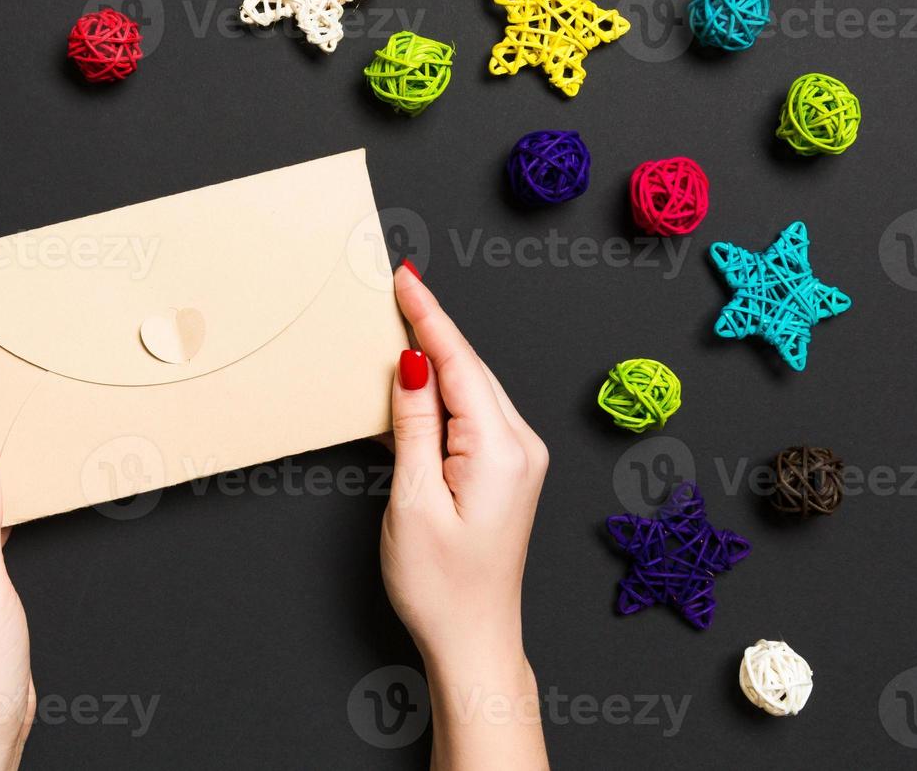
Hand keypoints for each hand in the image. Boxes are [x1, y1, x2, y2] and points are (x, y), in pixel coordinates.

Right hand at [381, 264, 548, 769]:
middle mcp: (520, 446)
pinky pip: (472, 414)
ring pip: (471, 387)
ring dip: (435, 357)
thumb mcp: (412, 499)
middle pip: (468, 367)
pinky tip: (414, 380)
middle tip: (396, 286)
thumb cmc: (441, 585)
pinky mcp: (506, 472)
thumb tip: (409, 362)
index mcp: (500, 449)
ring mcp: (518, 459)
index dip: (428, 316)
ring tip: (399, 320)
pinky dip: (441, 392)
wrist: (474, 641)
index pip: (458, 362)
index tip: (405, 276)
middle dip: (431, 325)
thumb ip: (413, 423)